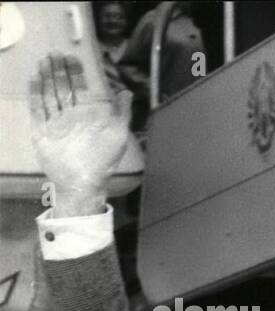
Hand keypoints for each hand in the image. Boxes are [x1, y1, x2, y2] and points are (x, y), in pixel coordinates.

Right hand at [28, 53, 130, 216]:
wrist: (82, 180)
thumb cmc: (103, 159)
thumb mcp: (118, 133)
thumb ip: (122, 112)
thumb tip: (127, 92)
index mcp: (89, 115)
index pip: (82, 88)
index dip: (77, 73)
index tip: (72, 57)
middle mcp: (72, 116)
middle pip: (64, 88)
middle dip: (60, 70)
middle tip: (55, 53)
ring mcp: (56, 122)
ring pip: (50, 95)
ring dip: (47, 77)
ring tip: (44, 61)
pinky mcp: (42, 131)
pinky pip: (37, 109)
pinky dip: (35, 94)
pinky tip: (34, 79)